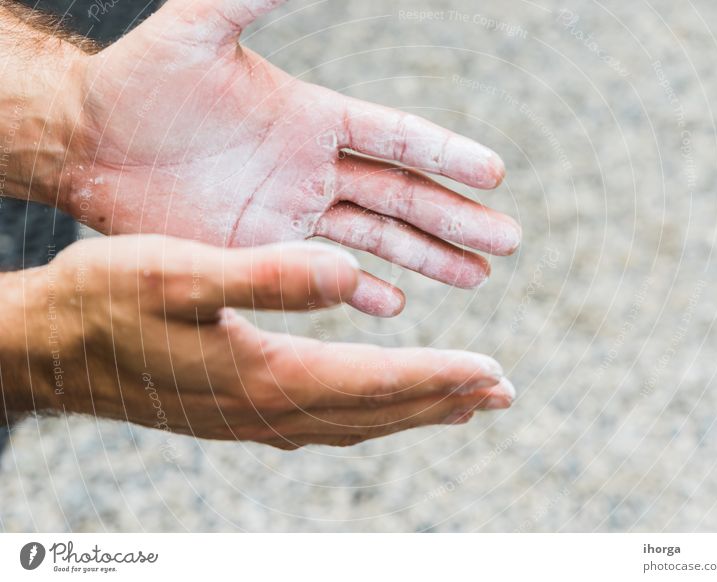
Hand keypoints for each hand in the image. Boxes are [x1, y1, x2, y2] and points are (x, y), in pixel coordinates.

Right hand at [0, 237, 513, 447]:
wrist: (51, 346)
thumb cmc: (107, 304)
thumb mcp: (181, 275)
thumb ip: (268, 277)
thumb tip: (351, 272)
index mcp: (269, 376)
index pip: (379, 382)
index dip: (442, 378)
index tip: (494, 374)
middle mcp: (271, 409)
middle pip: (379, 411)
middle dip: (445, 401)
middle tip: (502, 393)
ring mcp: (254, 420)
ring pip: (356, 422)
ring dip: (413, 411)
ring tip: (460, 403)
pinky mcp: (238, 413)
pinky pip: (324, 421)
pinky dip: (368, 412)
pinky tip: (375, 403)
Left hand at [61, 0, 520, 316]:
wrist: (89, 143)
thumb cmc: (139, 81)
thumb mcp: (198, 27)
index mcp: (314, 117)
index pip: (398, 137)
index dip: (446, 153)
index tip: (494, 174)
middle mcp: (315, 167)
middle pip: (403, 195)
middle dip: (456, 218)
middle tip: (508, 241)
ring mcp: (294, 214)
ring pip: (378, 239)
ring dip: (428, 258)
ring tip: (477, 276)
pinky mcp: (264, 251)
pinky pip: (324, 274)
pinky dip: (360, 290)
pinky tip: (397, 304)